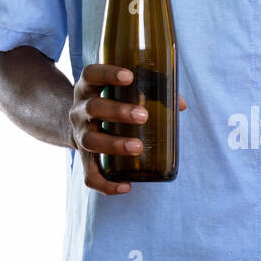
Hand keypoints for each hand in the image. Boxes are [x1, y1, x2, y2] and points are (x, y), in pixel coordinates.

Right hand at [69, 63, 186, 194]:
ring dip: (114, 144)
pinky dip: (106, 184)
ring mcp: (80, 134)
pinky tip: (127, 187)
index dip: (107, 73)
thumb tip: (181, 105)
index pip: (90, 74)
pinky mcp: (84, 158)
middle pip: (93, 108)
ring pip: (91, 141)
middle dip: (117, 111)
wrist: (79, 122)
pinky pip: (89, 175)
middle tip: (142, 116)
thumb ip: (151, 90)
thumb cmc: (110, 100)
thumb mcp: (119, 89)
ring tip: (138, 148)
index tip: (129, 76)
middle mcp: (79, 110)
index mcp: (88, 87)